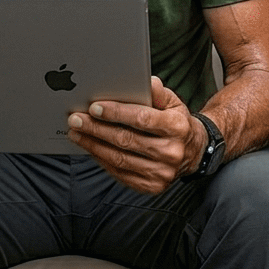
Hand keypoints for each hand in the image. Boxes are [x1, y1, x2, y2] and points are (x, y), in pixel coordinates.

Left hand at [66, 77, 204, 193]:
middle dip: (96, 128)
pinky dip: (102, 160)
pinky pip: (121, 174)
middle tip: (75, 119)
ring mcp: (162, 173)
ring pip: (120, 159)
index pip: (142, 119)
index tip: (94, 107)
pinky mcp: (152, 186)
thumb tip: (146, 81)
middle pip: (126, 140)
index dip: (116, 113)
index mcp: (177, 127)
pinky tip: (90, 148)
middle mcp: (171, 152)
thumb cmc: (175, 121)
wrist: (192, 151)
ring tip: (76, 133)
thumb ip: (157, 91)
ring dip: (93, 145)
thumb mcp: (172, 101)